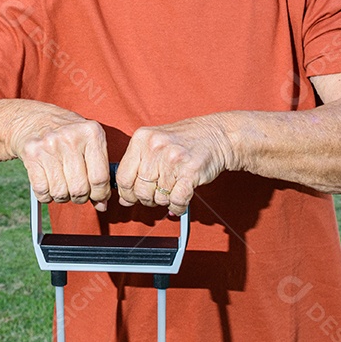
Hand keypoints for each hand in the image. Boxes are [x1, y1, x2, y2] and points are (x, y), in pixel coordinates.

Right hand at [8, 104, 109, 209]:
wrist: (33, 118)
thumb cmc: (68, 134)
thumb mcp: (89, 142)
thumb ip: (100, 171)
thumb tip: (102, 204)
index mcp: (92, 133)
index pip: (100, 178)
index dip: (101, 194)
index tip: (99, 197)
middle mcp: (71, 137)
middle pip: (80, 189)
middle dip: (80, 197)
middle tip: (78, 191)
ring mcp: (49, 145)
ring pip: (60, 193)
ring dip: (62, 196)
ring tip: (63, 184)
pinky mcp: (31, 154)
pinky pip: (42, 191)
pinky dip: (46, 195)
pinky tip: (48, 183)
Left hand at [115, 115, 233, 215]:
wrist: (218, 135)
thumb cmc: (186, 140)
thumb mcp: (155, 143)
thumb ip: (137, 167)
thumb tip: (124, 198)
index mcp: (142, 139)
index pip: (123, 177)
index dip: (126, 193)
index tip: (131, 197)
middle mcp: (155, 147)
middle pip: (140, 191)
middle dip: (147, 199)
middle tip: (156, 195)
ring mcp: (173, 160)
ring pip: (159, 198)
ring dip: (165, 201)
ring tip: (172, 190)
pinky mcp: (190, 172)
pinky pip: (177, 201)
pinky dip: (178, 207)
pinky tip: (180, 202)